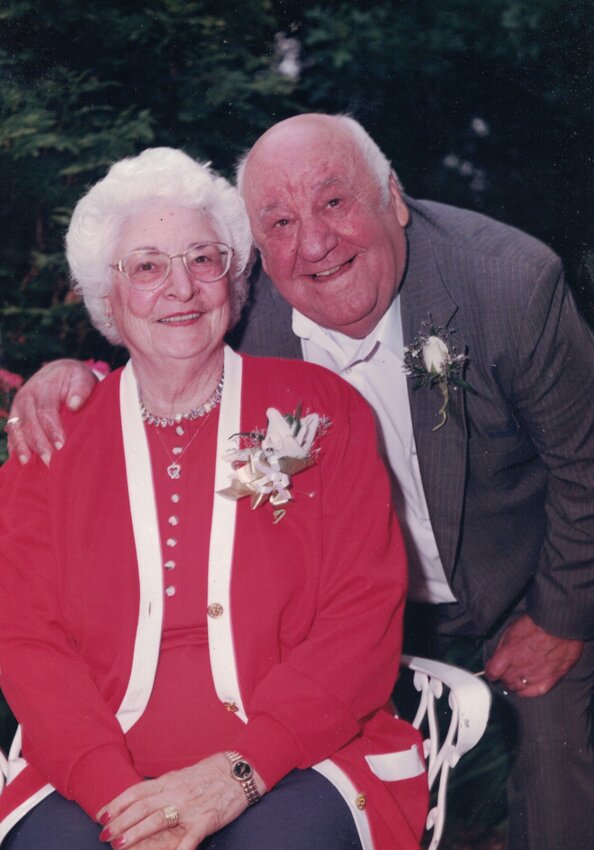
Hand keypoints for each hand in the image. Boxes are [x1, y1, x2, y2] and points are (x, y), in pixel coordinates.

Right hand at [7, 359, 96, 464]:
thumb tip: (74, 404)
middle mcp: (26, 397)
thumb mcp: (81, 377)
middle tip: (50, 462)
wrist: (57, 373)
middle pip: (29, 424)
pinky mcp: (15, 416)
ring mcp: (17, 407)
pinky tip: (22, 461)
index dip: (52, 430)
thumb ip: (81, 389)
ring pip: (17, 430)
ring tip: (30, 464)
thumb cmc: (73, 379)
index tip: (61, 446)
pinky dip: (16, 447)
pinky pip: (12, 433)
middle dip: (39, 445)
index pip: (46, 412)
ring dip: (23, 448)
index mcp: (42, 387)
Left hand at [97, 753, 265, 849]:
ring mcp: (191, 806)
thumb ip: (162, 788)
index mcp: (169, 781)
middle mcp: (176, 792)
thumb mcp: (181, 776)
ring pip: (158, 819)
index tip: (101, 816)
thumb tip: (138, 799)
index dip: (117, 803)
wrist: (239, 771)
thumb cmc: (209, 774)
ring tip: (120, 845)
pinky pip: (190, 837)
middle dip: (120, 822)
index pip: (137, 792)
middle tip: (104, 835)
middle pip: (142, 806)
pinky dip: (179, 849)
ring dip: (136, 833)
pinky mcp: (206, 818)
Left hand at [485, 614, 582, 696]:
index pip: (492, 672)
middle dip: (502, 677)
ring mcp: (535, 675)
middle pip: (504, 681)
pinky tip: (523, 689)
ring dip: (513, 684)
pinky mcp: (549, 679)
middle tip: (505, 673)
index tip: (491, 671)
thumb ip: (502, 647)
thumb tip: (496, 658)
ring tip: (514, 679)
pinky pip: (533, 692)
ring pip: (517, 687)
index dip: (490, 671)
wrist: (559, 625)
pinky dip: (526, 692)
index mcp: (509, 653)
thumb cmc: (536, 624)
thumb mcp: (511, 630)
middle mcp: (520, 667)